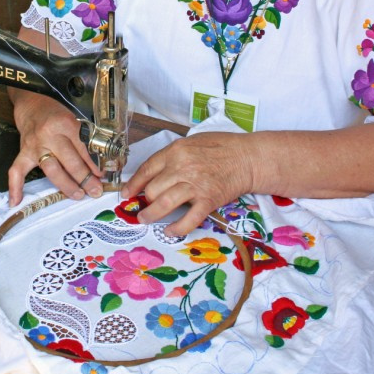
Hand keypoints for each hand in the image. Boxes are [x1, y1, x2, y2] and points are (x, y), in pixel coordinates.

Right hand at [7, 93, 103, 205]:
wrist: (32, 106)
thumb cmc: (56, 114)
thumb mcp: (74, 121)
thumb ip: (85, 140)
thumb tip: (100, 164)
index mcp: (65, 124)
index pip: (83, 148)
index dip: (94, 164)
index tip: (103, 176)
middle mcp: (49, 135)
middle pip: (69, 161)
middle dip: (85, 178)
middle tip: (95, 190)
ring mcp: (35, 146)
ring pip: (51, 169)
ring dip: (66, 185)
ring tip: (78, 195)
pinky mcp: (23, 153)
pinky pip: (16, 171)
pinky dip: (15, 187)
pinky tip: (16, 201)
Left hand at [120, 131, 252, 236]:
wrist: (247, 157)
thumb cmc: (221, 146)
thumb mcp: (191, 142)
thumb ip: (172, 155)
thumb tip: (154, 172)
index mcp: (176, 151)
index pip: (146, 170)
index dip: (133, 184)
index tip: (126, 193)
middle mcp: (182, 168)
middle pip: (152, 190)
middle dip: (144, 201)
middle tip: (142, 206)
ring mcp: (195, 185)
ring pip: (163, 205)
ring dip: (151, 216)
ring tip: (145, 220)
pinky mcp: (208, 200)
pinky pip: (188, 220)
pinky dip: (176, 228)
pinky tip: (169, 231)